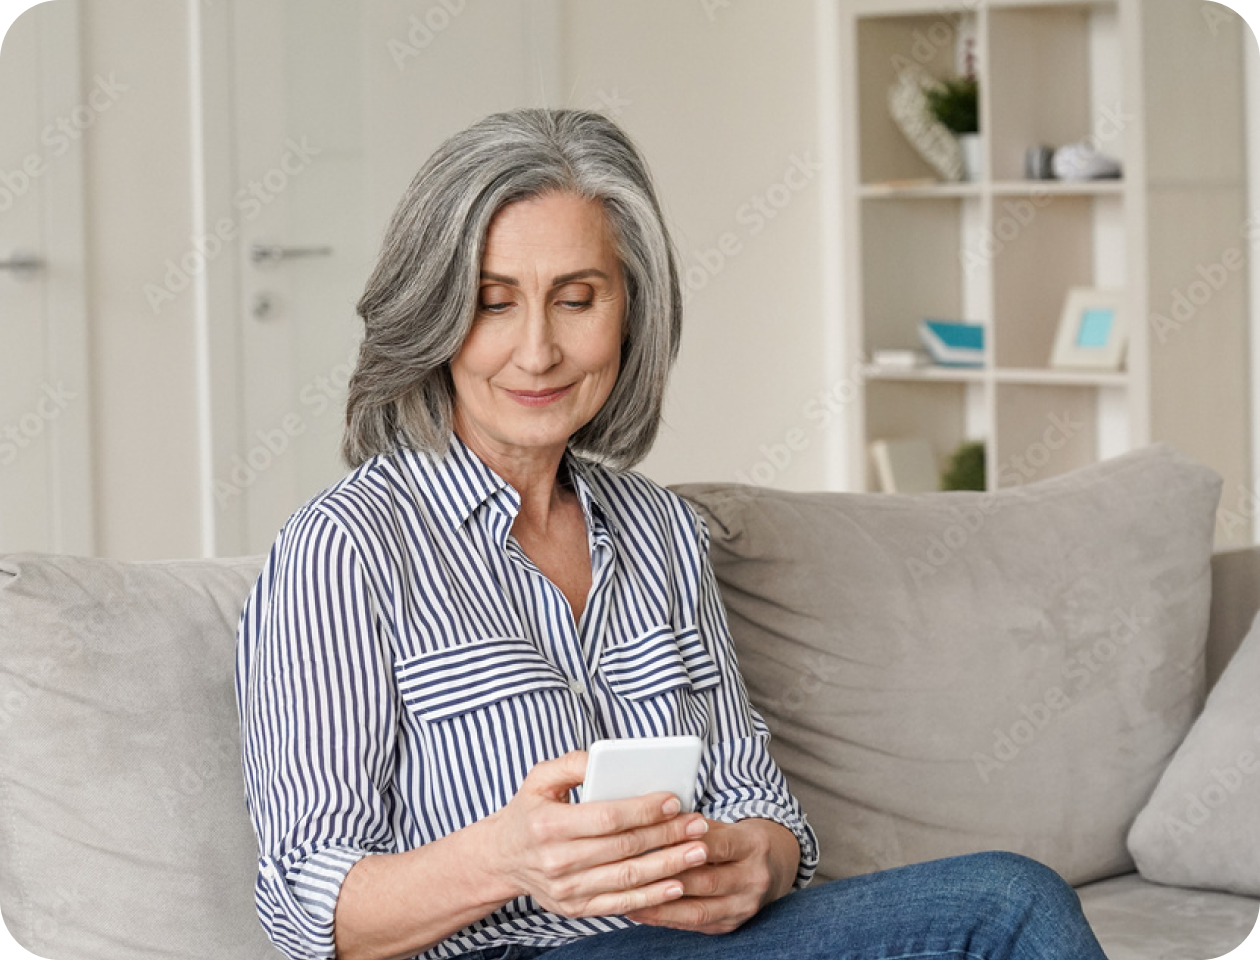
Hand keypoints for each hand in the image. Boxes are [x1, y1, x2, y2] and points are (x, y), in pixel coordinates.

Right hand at [486, 750, 711, 918]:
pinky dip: (652, 896)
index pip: (607, 817)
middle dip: (667, 835)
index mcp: (549, 825)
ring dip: (668, 866)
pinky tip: (676, 883)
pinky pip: (620, 903)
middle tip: (698, 823)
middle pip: (624, 848)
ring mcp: (567, 890)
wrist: (502, 858)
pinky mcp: (575, 907)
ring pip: (627, 878)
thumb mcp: (539, 778)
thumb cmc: (529, 811)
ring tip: (697, 851)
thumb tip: (603, 757)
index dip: (644, 810)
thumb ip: (571, 763)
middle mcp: (557, 860)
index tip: (674, 800)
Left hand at [624, 818, 799, 934]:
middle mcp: (754, 879)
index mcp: (754, 845)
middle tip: (633, 875)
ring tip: (630, 899)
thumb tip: (657, 820)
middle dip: (667, 878)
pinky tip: (643, 912)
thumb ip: (695, 826)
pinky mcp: (731, 924)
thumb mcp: (725, 825)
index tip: (653, 842)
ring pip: (698, 909)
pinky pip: (695, 924)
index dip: (685, 844)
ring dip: (661, 906)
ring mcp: (744, 906)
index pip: (718, 845)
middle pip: (707, 880)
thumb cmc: (738, 841)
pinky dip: (666, 919)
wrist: (772, 868)